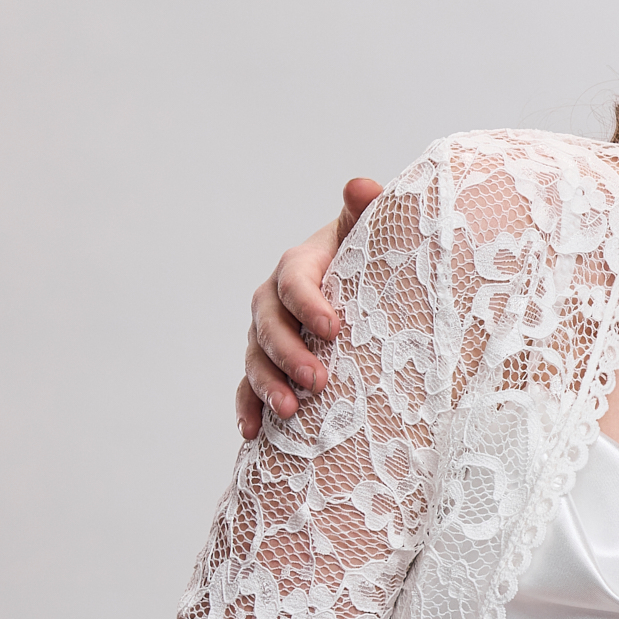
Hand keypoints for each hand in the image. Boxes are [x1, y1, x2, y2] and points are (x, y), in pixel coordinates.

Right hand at [236, 176, 383, 436]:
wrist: (366, 286)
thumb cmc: (370, 258)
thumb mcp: (370, 234)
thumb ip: (366, 211)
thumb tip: (361, 184)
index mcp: (299, 266)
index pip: (295, 281)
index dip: (309, 303)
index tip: (333, 326)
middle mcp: (275, 300)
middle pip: (269, 325)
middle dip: (289, 353)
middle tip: (318, 379)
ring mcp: (267, 334)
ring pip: (256, 359)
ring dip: (267, 387)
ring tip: (291, 413)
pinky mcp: (268, 364)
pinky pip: (249, 387)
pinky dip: (248, 409)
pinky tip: (254, 433)